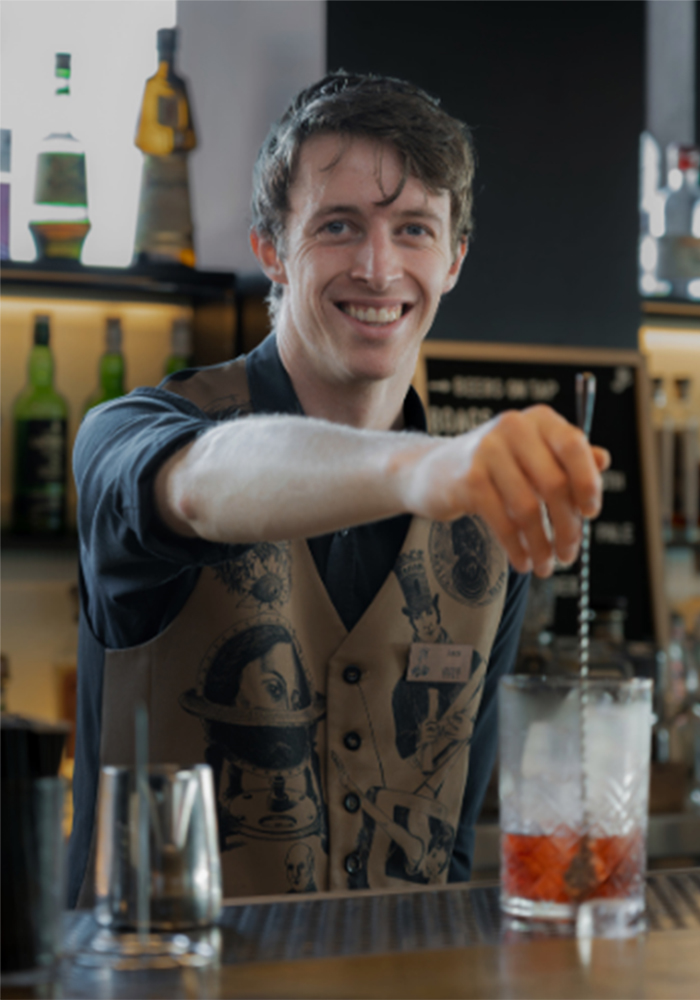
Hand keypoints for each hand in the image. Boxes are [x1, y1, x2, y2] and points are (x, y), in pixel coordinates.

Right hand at [405, 405, 609, 576]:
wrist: (432, 472)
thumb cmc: (492, 467)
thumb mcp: (531, 456)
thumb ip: (566, 459)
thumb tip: (603, 460)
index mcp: (538, 420)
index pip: (574, 446)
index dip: (587, 483)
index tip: (590, 514)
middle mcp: (513, 428)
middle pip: (554, 483)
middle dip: (567, 527)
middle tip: (568, 554)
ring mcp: (487, 451)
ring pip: (529, 508)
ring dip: (541, 545)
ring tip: (545, 566)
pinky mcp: (468, 479)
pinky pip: (503, 522)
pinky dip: (517, 548)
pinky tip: (522, 561)